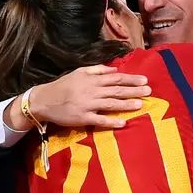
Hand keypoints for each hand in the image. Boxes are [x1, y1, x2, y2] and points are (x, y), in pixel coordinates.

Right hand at [30, 65, 150, 127]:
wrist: (44, 100)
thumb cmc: (63, 86)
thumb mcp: (79, 72)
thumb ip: (98, 70)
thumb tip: (115, 69)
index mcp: (92, 79)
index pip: (116, 78)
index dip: (131, 79)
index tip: (145, 80)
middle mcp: (92, 91)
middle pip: (117, 90)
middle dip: (134, 90)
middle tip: (149, 91)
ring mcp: (88, 105)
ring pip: (111, 104)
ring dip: (126, 104)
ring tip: (140, 104)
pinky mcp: (83, 118)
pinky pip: (99, 120)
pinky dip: (111, 121)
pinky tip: (123, 122)